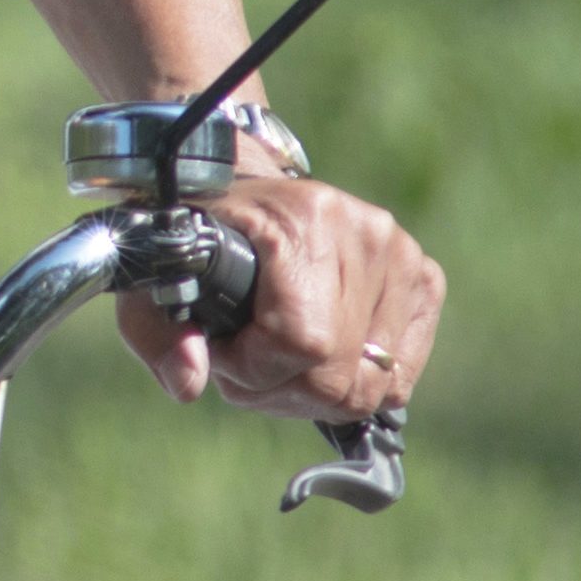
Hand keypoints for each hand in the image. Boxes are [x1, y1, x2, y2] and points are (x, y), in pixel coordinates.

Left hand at [141, 173, 441, 423]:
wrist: (242, 186)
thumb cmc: (197, 236)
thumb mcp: (156, 277)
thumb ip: (156, 334)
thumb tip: (189, 383)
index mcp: (304, 219)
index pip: (301, 340)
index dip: (253, 368)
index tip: (221, 350)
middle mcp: (367, 232)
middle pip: (337, 375)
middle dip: (279, 389)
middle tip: (245, 364)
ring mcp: (403, 256)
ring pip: (370, 386)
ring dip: (314, 395)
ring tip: (276, 360)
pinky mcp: (425, 281)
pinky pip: (399, 378)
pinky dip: (354, 385)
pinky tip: (317, 359)